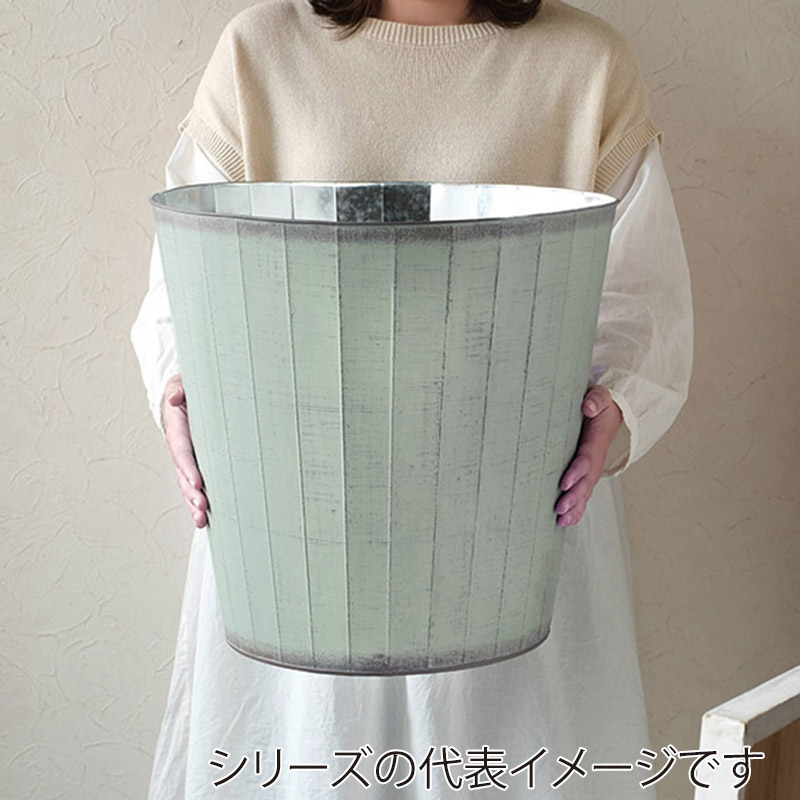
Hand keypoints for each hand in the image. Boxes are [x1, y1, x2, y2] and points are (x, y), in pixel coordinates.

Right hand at [161, 373, 208, 527]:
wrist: (187, 392)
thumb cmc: (189, 386)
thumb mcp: (182, 381)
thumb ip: (179, 388)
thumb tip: (175, 397)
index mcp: (177, 426)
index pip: (181, 450)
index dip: (188, 467)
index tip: (198, 482)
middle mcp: (179, 446)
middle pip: (182, 473)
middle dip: (191, 492)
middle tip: (202, 508)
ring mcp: (186, 456)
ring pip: (187, 483)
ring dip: (193, 502)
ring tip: (201, 520)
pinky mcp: (195, 462)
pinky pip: (194, 483)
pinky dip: (197, 499)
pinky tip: (205, 517)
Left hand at [555, 384, 622, 526]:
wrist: (608, 410)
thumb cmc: (599, 403)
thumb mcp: (600, 396)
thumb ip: (596, 399)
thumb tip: (588, 406)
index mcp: (597, 440)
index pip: (586, 459)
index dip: (577, 472)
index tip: (564, 483)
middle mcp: (595, 457)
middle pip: (586, 481)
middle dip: (574, 497)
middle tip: (560, 509)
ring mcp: (592, 467)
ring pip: (585, 490)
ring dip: (575, 507)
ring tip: (562, 521)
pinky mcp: (586, 472)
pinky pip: (583, 491)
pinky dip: (577, 507)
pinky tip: (566, 521)